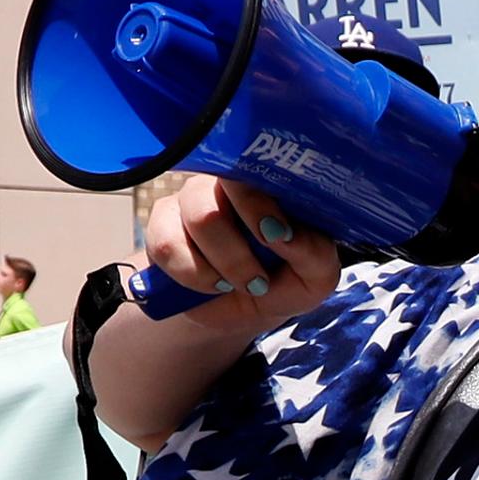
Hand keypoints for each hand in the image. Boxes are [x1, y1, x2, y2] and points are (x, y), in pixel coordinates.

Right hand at [141, 170, 342, 335]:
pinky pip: (165, 246)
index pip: (248, 170)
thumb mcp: (316, 275)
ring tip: (236, 285)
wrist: (248, 309)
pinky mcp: (162, 228)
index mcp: (266, 183)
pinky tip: (212, 284)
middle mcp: (225, 184)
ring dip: (218, 266)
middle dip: (234, 252)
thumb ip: (312, 252)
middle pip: (209, 199)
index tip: (273, 235)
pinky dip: (192, 275)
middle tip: (258, 281)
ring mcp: (189, 202)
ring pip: (191, 223)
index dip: (254, 203)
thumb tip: (283, 235)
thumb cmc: (288, 280)